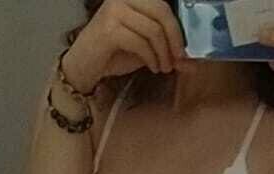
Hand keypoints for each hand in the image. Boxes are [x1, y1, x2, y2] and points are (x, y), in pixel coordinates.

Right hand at [62, 0, 189, 93]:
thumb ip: (165, 48)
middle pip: (161, 11)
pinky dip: (150, 58)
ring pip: (153, 29)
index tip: (185, 50)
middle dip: (174, 39)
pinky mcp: (109, 28)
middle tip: (179, 60)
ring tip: (164, 67)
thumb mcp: (145, 48)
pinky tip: (152, 67)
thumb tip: (191, 60)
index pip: (163, 6)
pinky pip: (140, 42)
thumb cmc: (111, 54)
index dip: (178, 28)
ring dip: (163, 52)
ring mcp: (114, 10)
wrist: (82, 67)